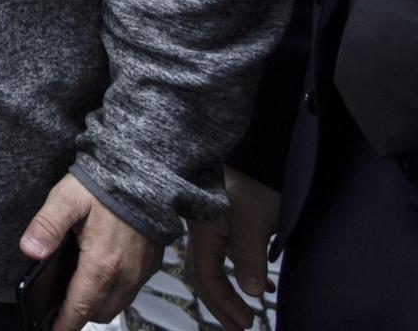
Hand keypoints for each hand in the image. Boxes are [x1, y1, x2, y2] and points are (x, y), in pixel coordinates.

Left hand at [20, 174, 162, 330]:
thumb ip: (46, 226)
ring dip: (97, 304)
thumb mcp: (66, 199)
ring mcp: (140, 271)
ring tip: (77, 293)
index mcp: (102, 263)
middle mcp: (125, 274)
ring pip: (116, 304)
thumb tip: (29, 251)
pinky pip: (130, 291)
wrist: (146, 173)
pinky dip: (113, 292)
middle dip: (79, 314)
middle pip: (99, 312)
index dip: (64, 325)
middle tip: (59, 308)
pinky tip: (99, 275)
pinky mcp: (150, 264)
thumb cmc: (105, 184)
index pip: (79, 308)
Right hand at [183, 167, 278, 330]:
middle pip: (203, 275)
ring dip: (229, 293)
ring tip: (247, 315)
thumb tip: (251, 292)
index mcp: (203, 229)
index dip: (224, 302)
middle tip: (240, 328)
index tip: (246, 323)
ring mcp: (213, 226)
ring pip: (214, 267)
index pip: (205, 275)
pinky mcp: (226, 223)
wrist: (263, 153)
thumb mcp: (255, 221)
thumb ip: (249, 256)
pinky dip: (241, 275)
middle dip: (220, 304)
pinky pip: (227, 256)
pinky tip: (262, 286)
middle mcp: (202, 230)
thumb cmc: (256, 183)